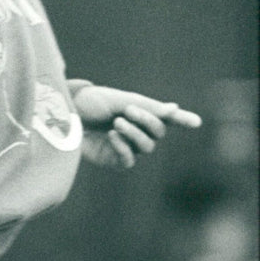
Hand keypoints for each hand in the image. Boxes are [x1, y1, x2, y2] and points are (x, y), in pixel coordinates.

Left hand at [73, 84, 201, 168]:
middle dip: (147, 121)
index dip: (182, 120)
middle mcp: (136, 131)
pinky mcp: (113, 160)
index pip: (166, 118)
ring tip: (117, 123)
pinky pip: (129, 160)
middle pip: (158, 133)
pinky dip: (124, 147)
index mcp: (140, 113)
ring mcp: (126, 146)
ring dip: (134, 133)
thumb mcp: (121, 100)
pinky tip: (112, 136)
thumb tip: (174, 108)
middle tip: (128, 111)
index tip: (196, 122)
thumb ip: (148, 107)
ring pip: (146, 147)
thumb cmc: (91, 103)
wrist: (64, 113)